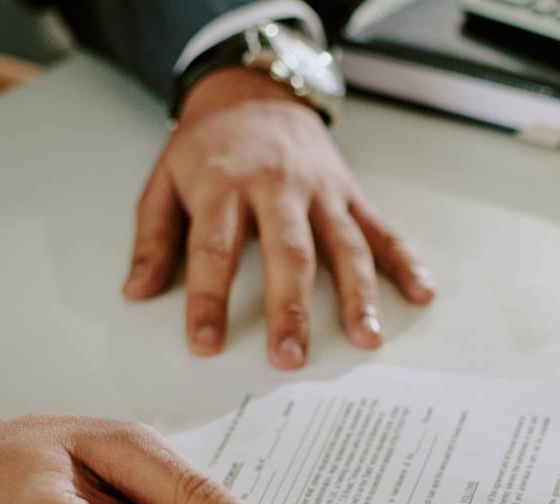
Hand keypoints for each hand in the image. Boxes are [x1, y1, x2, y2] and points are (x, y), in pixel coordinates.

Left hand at [122, 67, 434, 367]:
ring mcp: (320, 191)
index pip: (214, 249)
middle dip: (289, 308)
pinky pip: (382, 229)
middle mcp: (277, 187)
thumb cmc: (209, 146)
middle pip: (288, 253)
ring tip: (366, 338)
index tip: (205, 344)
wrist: (254, 91)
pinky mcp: (349, 193)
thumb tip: (138, 291)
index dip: (209, 300)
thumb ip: (155, 239)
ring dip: (358, 295)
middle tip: (288, 357)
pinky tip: (422, 293)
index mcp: (224, 185)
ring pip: (343, 245)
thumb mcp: (165, 181)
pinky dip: (406, 262)